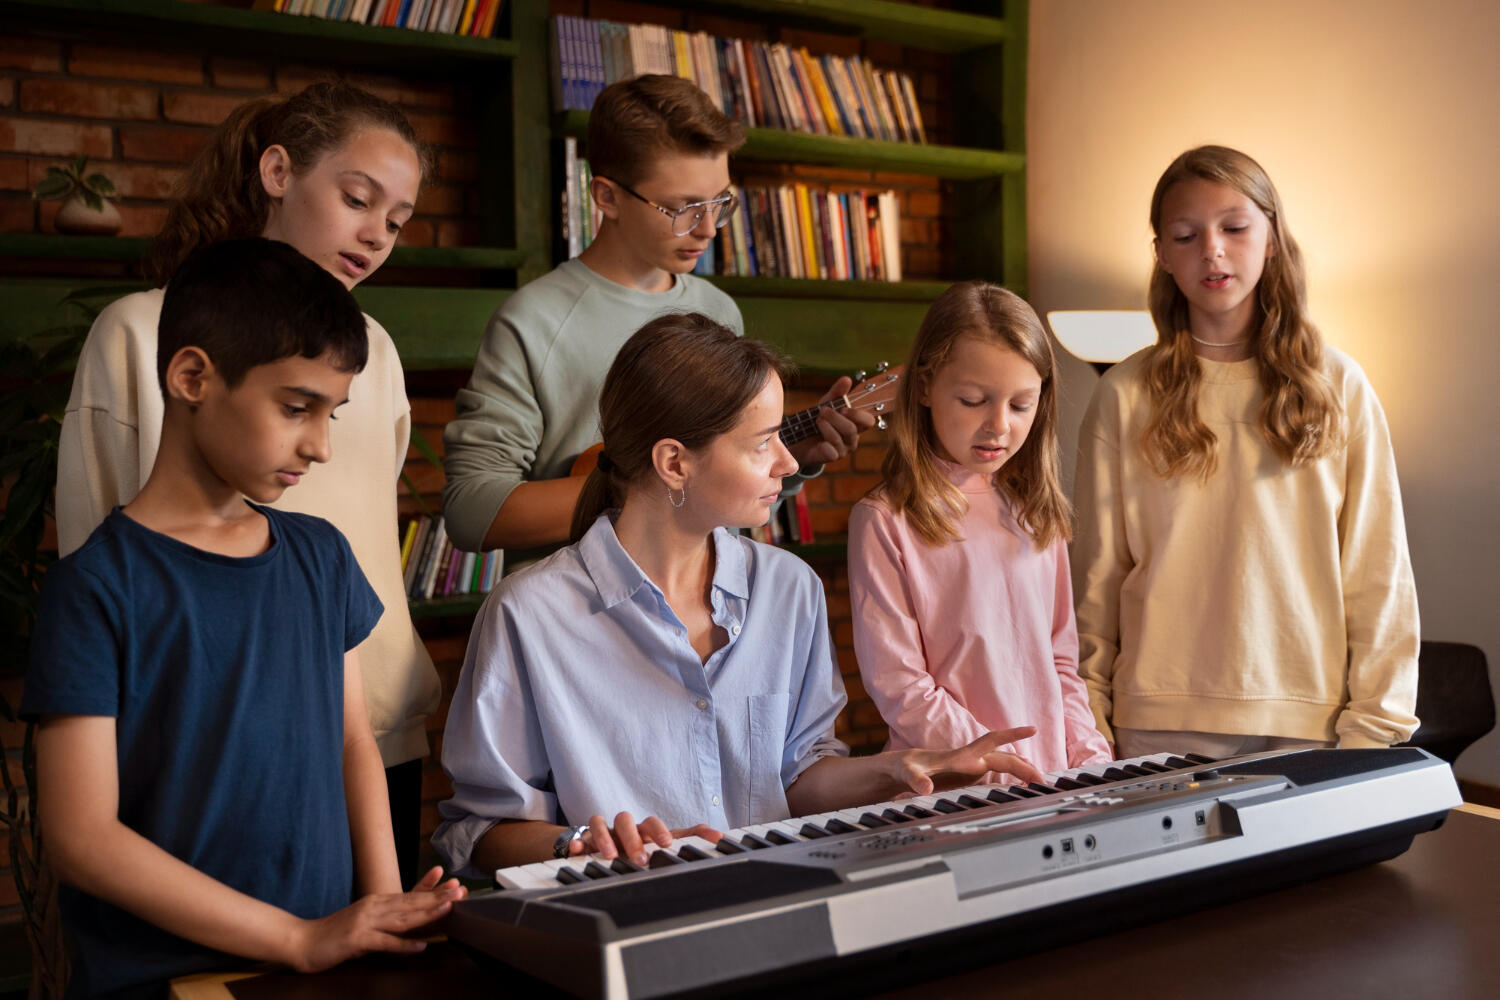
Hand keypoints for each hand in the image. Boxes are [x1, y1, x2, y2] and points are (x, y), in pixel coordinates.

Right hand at [287, 867, 465, 972]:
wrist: (303, 941)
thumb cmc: (336, 934)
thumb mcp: (365, 922)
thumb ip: (387, 920)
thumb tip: (410, 920)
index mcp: (377, 901)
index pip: (410, 893)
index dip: (432, 888)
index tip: (453, 881)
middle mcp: (374, 906)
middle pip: (412, 902)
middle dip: (438, 896)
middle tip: (461, 890)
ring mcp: (366, 921)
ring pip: (403, 917)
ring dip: (427, 913)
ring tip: (449, 908)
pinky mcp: (357, 939)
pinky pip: (385, 942)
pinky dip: (403, 944)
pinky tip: (420, 946)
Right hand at [576, 812, 722, 866]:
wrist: (605, 843)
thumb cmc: (639, 842)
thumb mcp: (663, 843)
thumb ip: (690, 839)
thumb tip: (720, 835)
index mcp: (645, 830)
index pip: (655, 822)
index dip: (662, 830)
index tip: (669, 843)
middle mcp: (627, 828)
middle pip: (628, 821)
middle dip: (634, 838)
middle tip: (641, 858)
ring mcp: (606, 832)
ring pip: (604, 823)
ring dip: (607, 838)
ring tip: (609, 855)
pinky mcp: (587, 839)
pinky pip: (580, 834)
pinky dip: (578, 841)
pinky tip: (578, 850)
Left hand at [787, 376, 876, 468]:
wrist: (798, 438)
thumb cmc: (817, 420)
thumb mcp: (826, 403)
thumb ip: (837, 393)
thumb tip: (847, 379)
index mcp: (855, 425)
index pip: (868, 422)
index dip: (859, 415)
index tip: (844, 408)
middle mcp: (852, 439)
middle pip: (851, 429)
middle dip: (835, 417)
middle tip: (822, 411)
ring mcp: (842, 450)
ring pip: (839, 438)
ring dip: (826, 426)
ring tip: (817, 420)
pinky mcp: (830, 458)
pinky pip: (830, 450)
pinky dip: (822, 440)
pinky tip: (816, 436)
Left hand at [887, 728, 1044, 796]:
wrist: (901, 769)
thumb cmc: (904, 768)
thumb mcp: (906, 773)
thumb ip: (915, 779)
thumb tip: (924, 788)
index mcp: (961, 755)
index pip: (992, 741)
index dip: (1012, 735)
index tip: (1032, 729)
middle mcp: (971, 758)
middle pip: (1005, 759)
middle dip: (1026, 767)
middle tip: (1044, 781)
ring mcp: (972, 766)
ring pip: (1004, 765)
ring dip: (1023, 772)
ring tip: (1041, 784)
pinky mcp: (970, 775)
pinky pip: (998, 775)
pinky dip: (1013, 778)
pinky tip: (1024, 784)